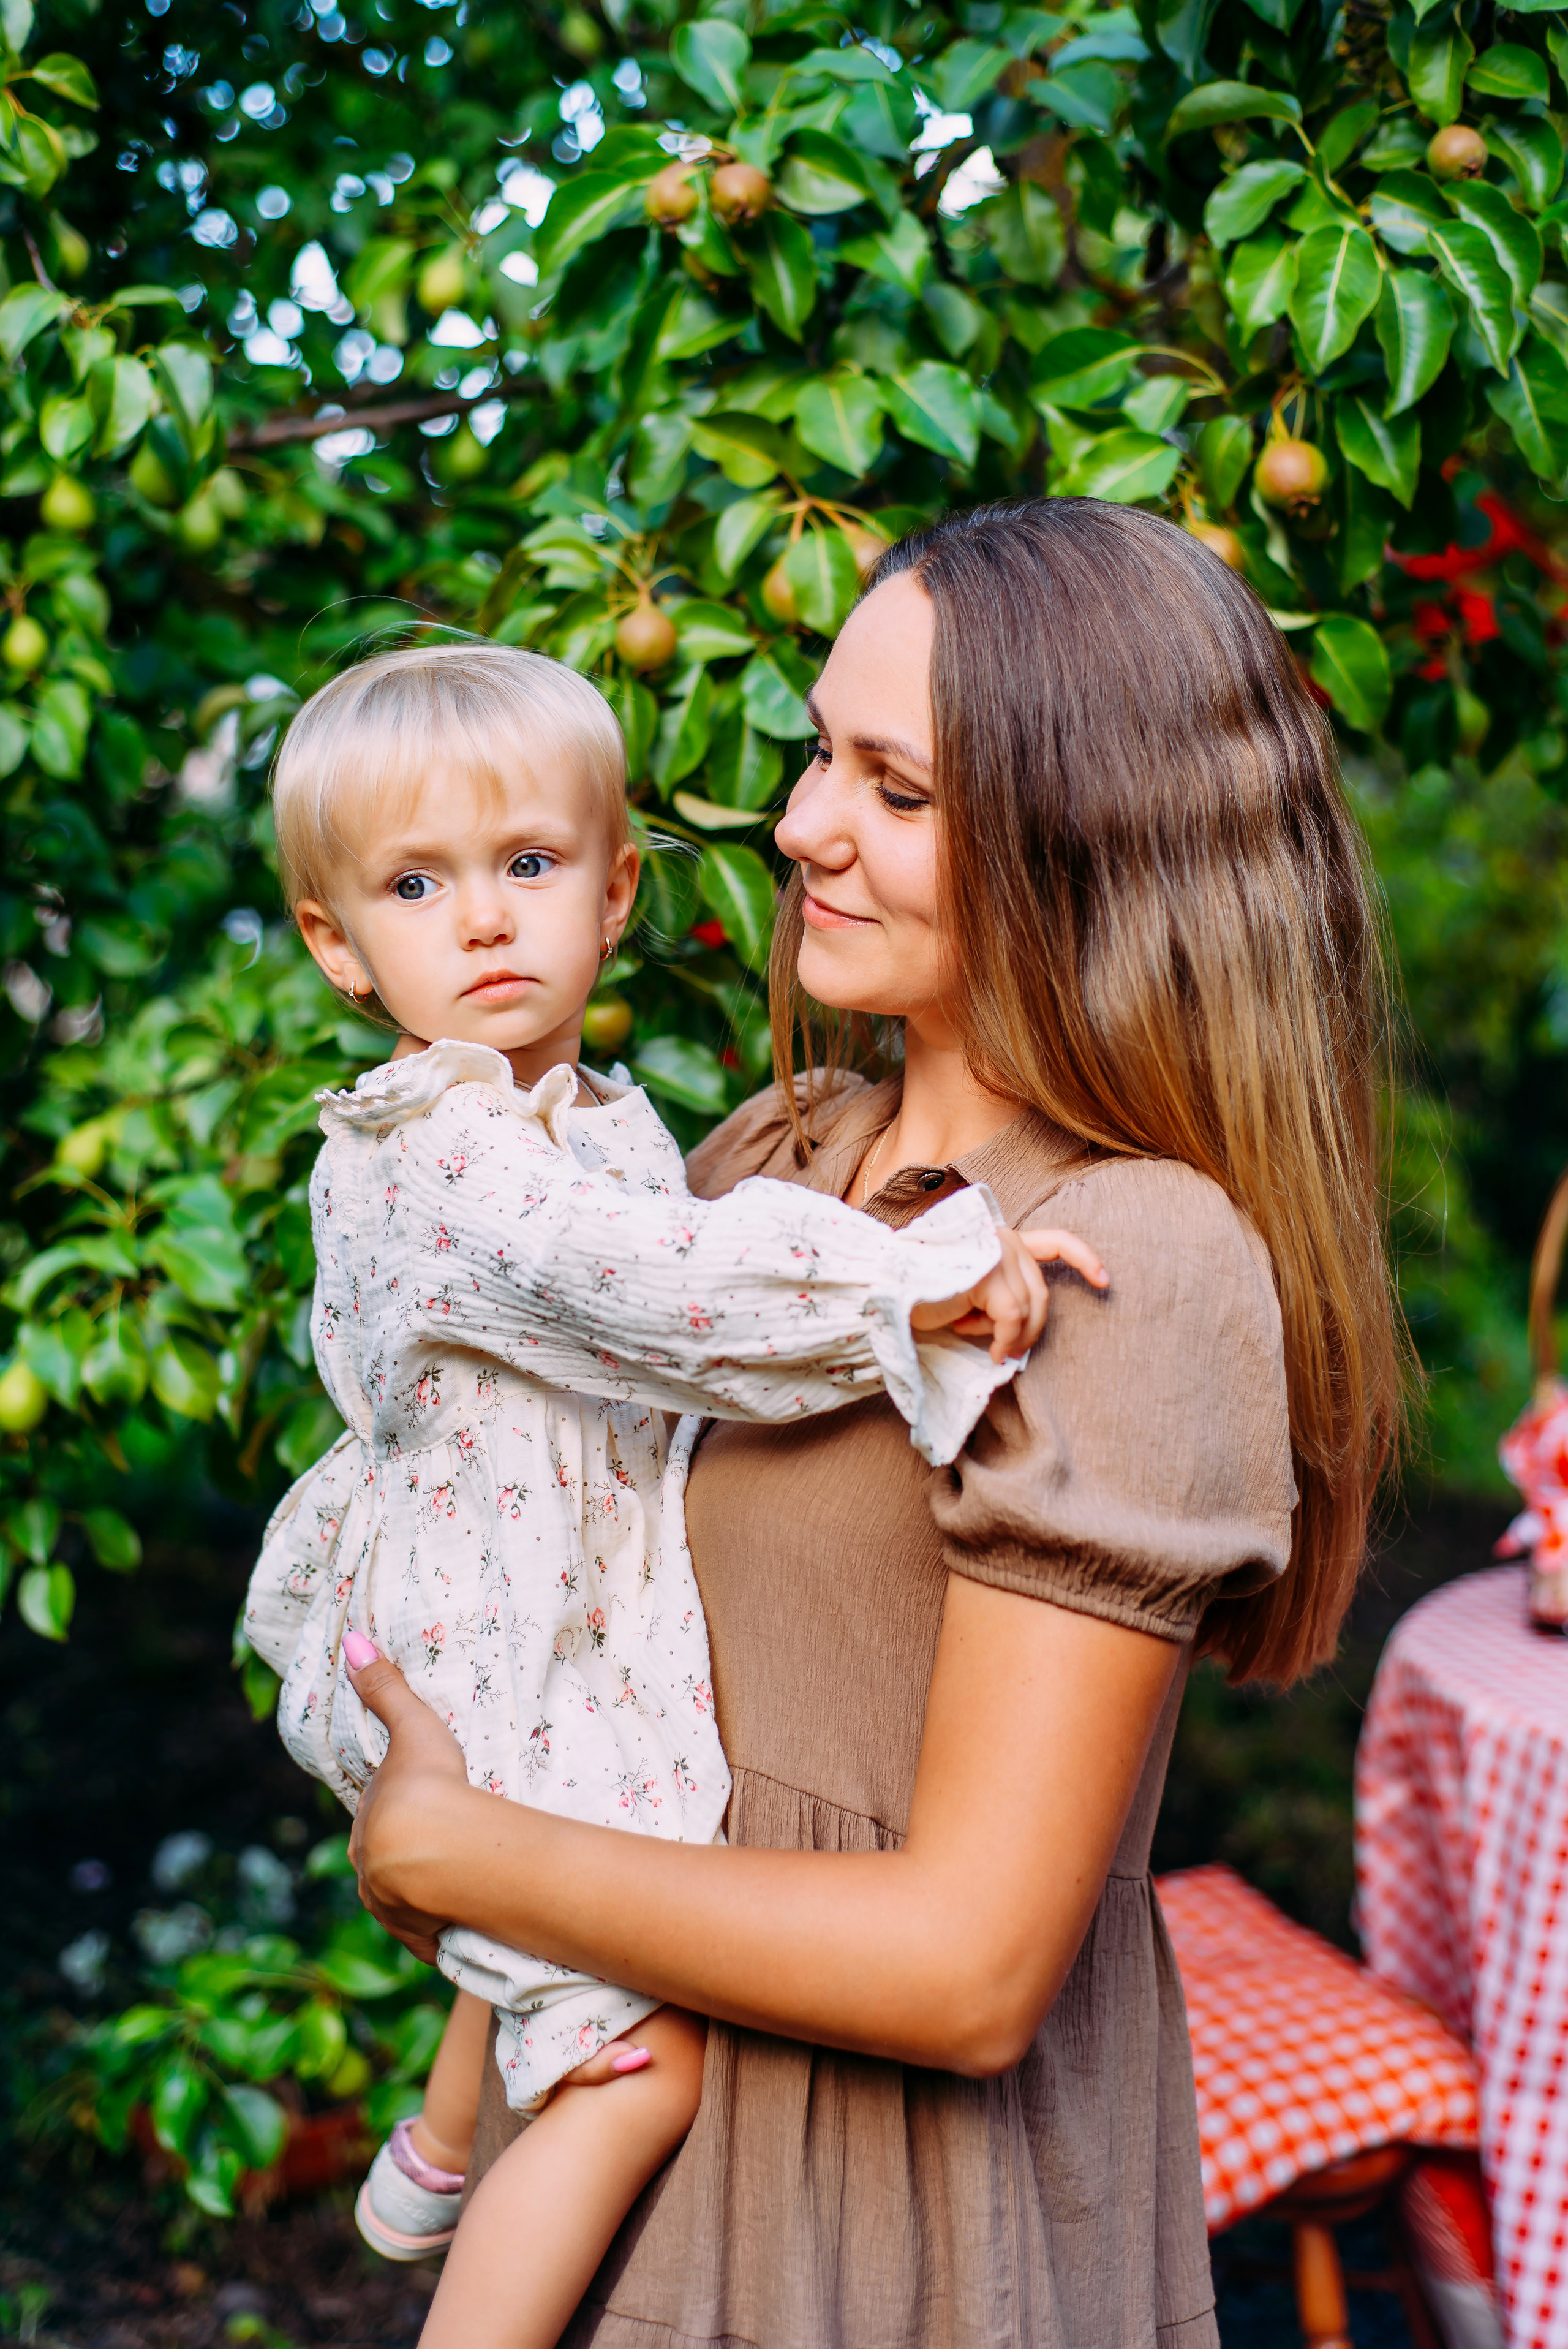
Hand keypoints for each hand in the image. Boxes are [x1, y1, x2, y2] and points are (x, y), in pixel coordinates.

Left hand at [344, 1632, 468, 1963]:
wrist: (444, 1851)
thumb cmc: (430, 1785)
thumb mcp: (413, 1729)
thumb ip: (385, 1688)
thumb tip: (350, 1640)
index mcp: (365, 1825)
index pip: (377, 1816)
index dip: (397, 1810)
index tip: (418, 1806)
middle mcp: (368, 1870)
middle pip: (384, 1859)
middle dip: (405, 1854)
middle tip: (439, 1844)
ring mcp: (390, 1908)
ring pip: (400, 1900)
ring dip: (418, 1895)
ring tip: (449, 1885)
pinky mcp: (417, 1937)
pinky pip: (424, 1936)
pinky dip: (435, 1932)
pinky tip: (452, 1927)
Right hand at [912, 1226, 1107, 1363]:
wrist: (882, 1291)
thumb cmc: (919, 1295)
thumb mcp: (969, 1292)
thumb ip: (1000, 1294)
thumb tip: (1023, 1331)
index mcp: (1000, 1238)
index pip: (1055, 1241)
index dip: (1084, 1259)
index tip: (1106, 1282)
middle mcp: (1002, 1237)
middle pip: (1041, 1293)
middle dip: (1031, 1329)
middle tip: (1007, 1352)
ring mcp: (996, 1252)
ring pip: (1028, 1308)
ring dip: (1010, 1336)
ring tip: (980, 1342)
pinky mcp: (987, 1272)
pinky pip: (1012, 1317)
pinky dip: (1005, 1340)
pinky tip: (989, 1351)